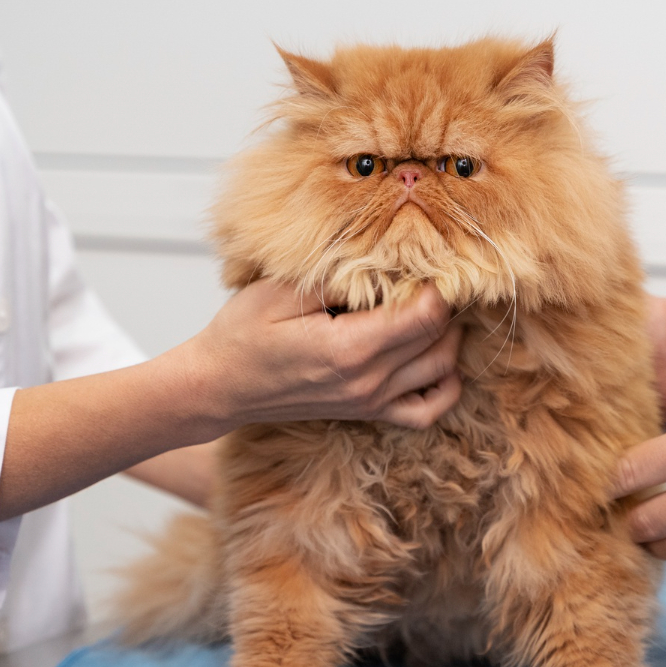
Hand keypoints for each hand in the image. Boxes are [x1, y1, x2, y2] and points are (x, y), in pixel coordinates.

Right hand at [0, 281, 460, 520]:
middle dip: (444, 302)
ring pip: (443, 369)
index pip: (427, 313)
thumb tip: (386, 254)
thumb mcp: (280, 290)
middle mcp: (369, 381)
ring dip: (446, 335)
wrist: (219, 386)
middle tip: (428, 272)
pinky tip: (433, 354)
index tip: (424, 256)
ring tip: (426, 304)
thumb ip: (336, 275)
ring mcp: (371, 402)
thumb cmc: (241, 333)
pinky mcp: (368, 412)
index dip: (436, 280)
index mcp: (350, 349)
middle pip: (441, 337)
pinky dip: (444, 383)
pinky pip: (429, 409)